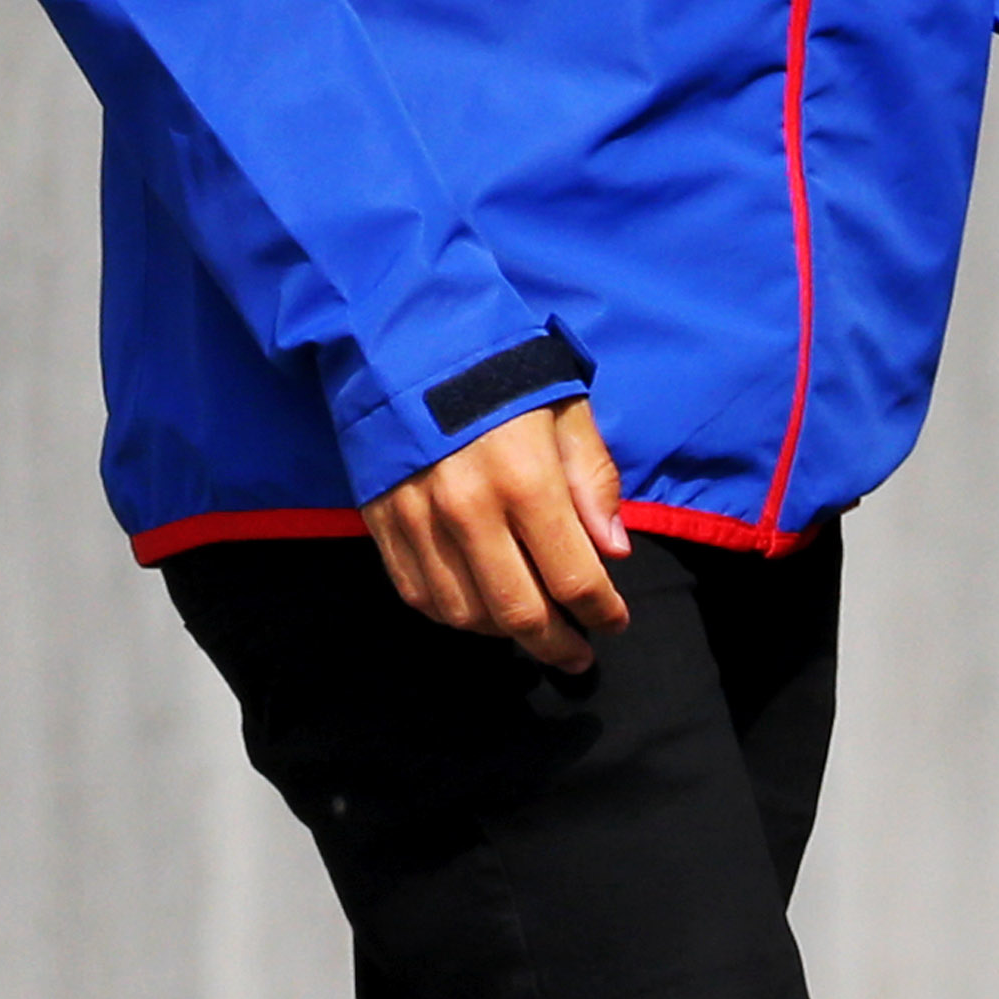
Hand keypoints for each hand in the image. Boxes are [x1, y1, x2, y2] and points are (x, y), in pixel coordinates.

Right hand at [363, 398, 632, 670]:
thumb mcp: (566, 409)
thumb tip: (614, 550)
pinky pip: (420, 597)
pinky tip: (480, 614)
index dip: (599, 610)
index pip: (572, 575)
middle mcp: (470, 514)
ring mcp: (420, 525)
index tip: (614, 623)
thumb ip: (593, 480)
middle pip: (518, 610)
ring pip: (466, 614)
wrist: (403, 343)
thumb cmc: (499, 372)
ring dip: (505, 634)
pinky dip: (455, 617)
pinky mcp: (383, 528)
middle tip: (578, 654)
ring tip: (534, 630)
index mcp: (526, 481)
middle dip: (556, 643)